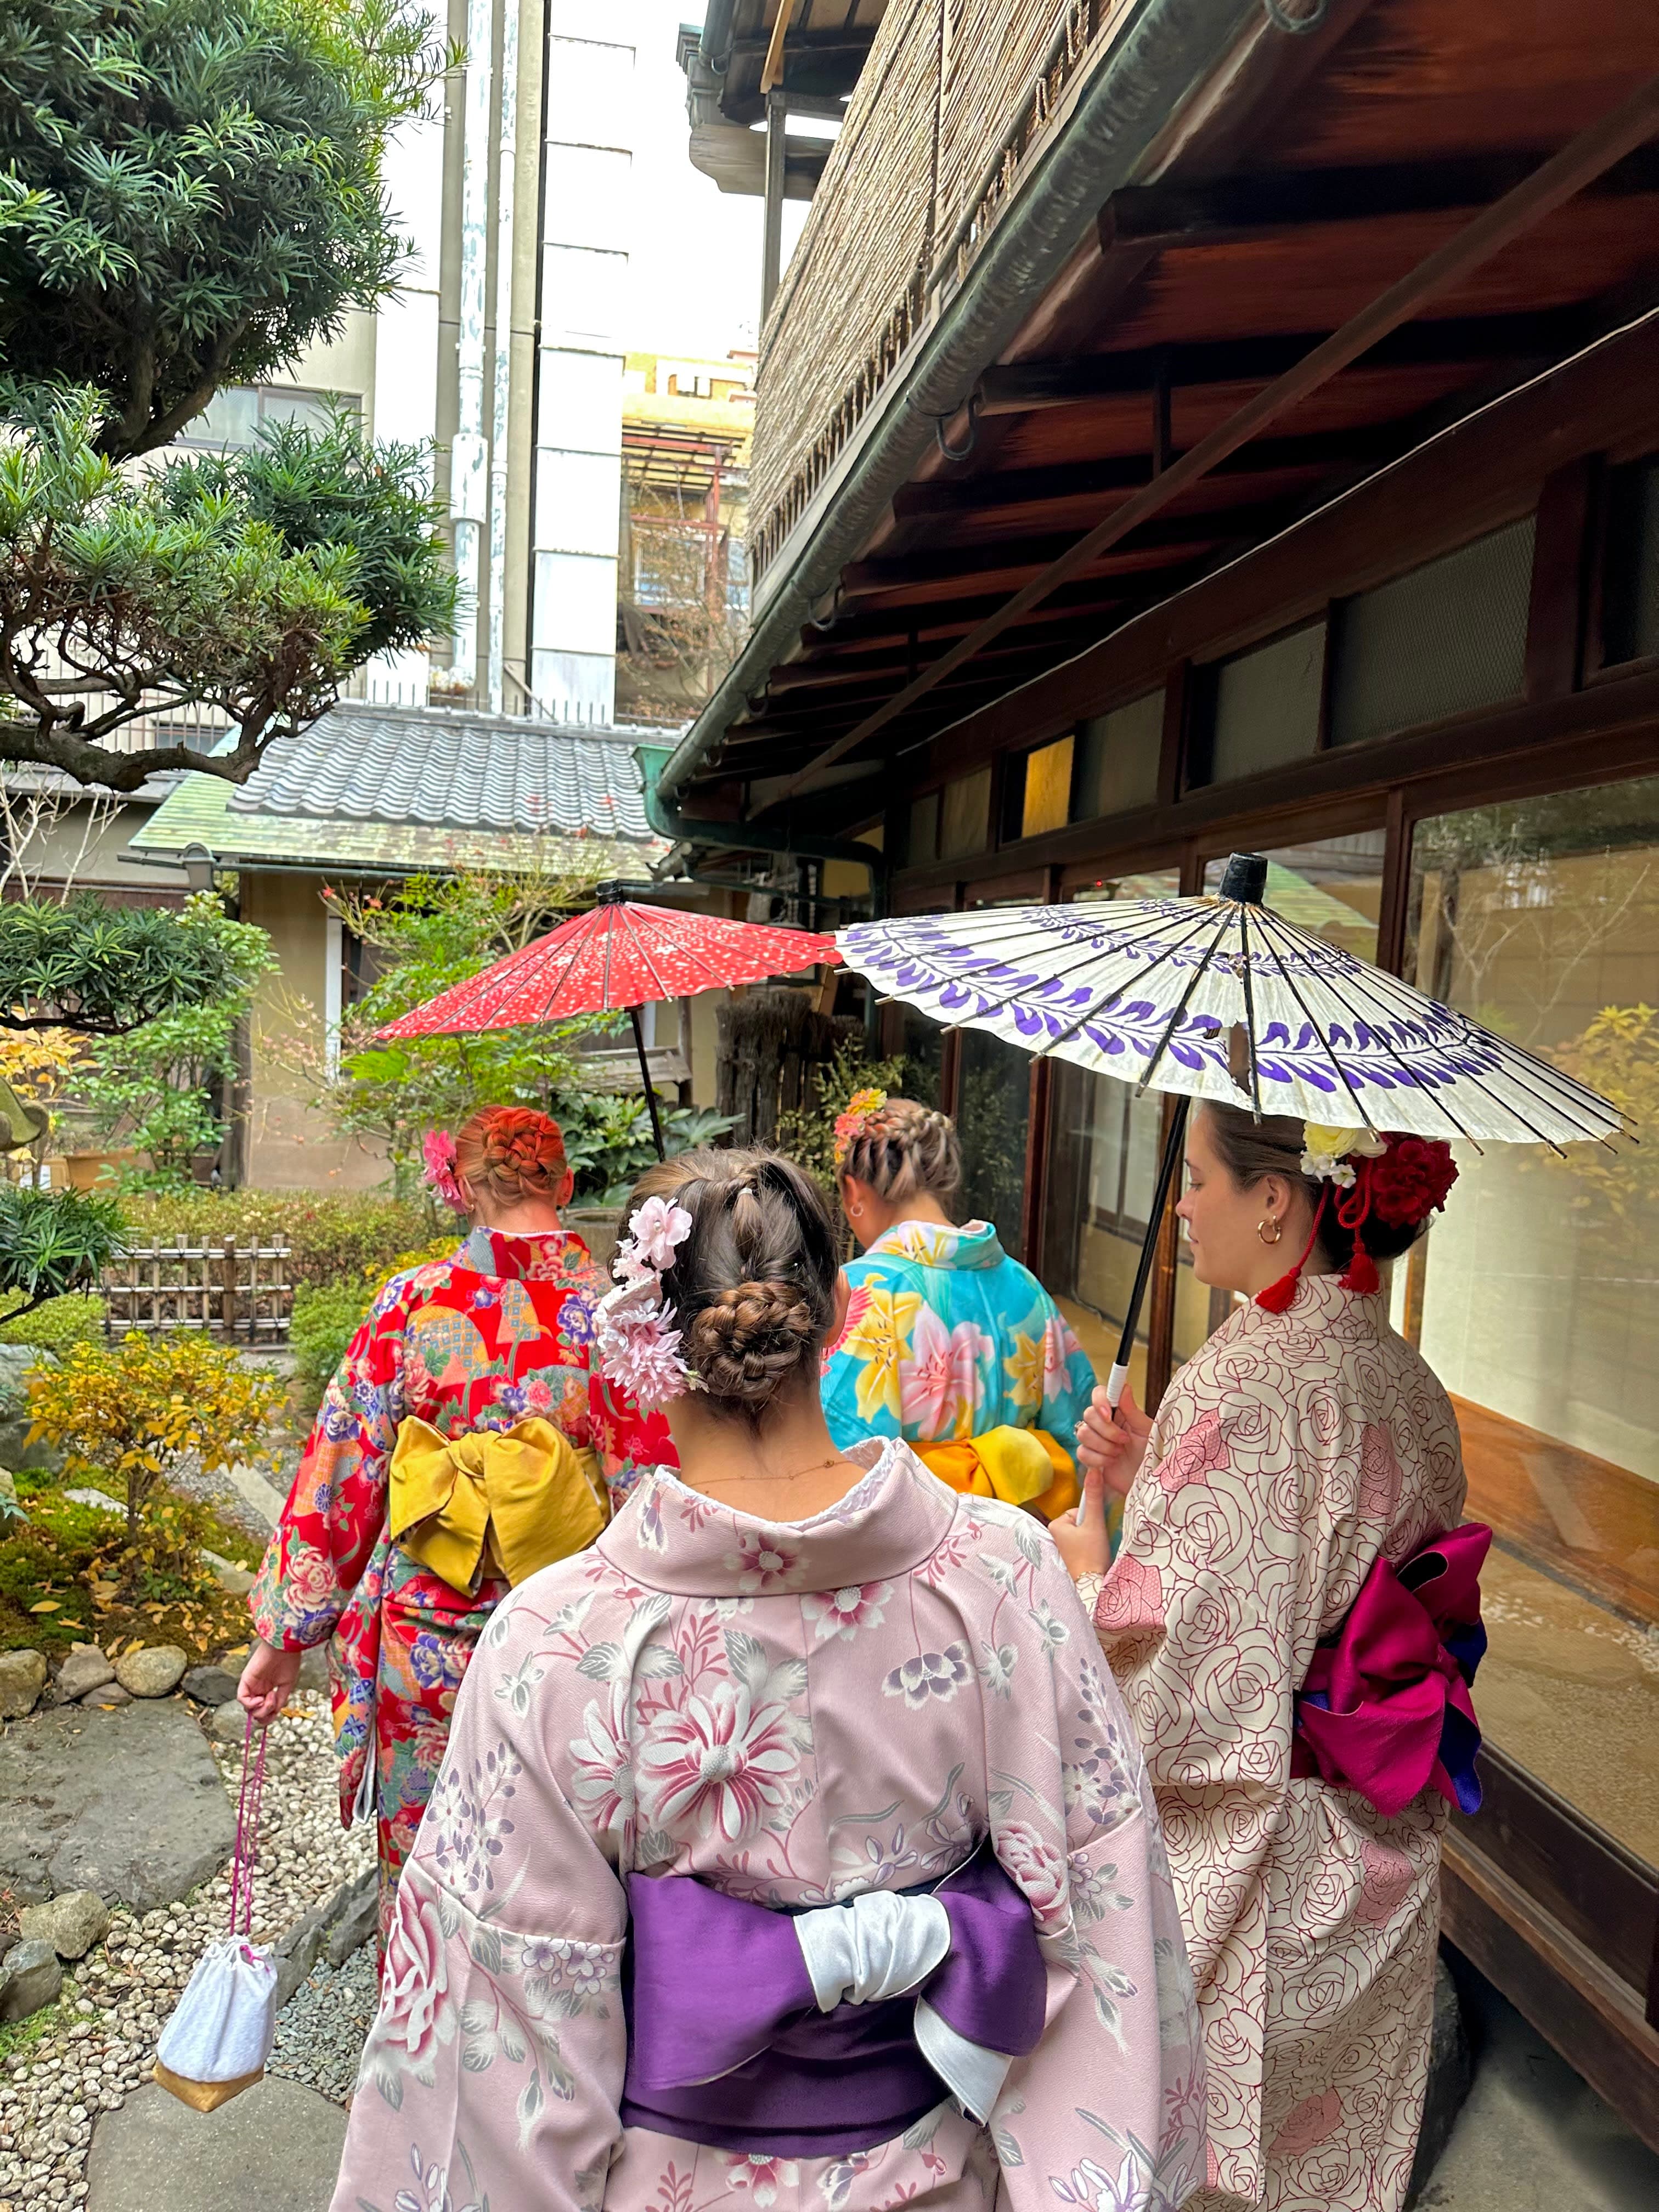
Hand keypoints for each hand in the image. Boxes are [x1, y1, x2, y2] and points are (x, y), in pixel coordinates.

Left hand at [238, 1638, 302, 1726]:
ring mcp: (251, 1685)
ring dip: (260, 1710)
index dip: (267, 1717)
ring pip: (247, 1708)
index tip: (275, 1712)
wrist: (286, 1647)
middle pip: (254, 1712)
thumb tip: (274, 1713)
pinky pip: (242, 1698)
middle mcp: (257, 1689)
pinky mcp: (245, 1680)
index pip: (262, 1711)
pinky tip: (260, 1700)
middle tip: (274, 1704)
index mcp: (267, 1690)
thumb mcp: (287, 1685)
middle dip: (264, 1715)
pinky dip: (250, 1704)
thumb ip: (280, 1700)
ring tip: (270, 1697)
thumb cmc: (289, 1661)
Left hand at [1051, 1462, 1111, 1581]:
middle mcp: (1054, 1534)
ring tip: (1094, 1551)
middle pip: (1081, 1520)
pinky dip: (1090, 1546)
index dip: (1091, 1518)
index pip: (1079, 1509)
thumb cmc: (1091, 1554)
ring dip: (1092, 1537)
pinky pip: (1082, 1542)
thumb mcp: (1094, 1523)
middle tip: (1095, 1542)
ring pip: (1083, 1531)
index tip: (1094, 1532)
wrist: (1092, 1586)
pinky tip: (1092, 1556)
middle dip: (1091, 1528)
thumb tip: (1094, 1469)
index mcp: (1055, 1524)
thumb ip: (1094, 1497)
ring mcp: (1061, 1546)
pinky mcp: (1069, 1555)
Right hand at [1076, 1380, 1150, 1498]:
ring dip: (1103, 1446)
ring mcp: (1095, 1439)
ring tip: (1119, 1453)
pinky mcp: (1089, 1456)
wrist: (1147, 1479)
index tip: (1108, 1414)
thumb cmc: (1151, 1453)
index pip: (1099, 1394)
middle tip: (1124, 1440)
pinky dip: (1098, 1459)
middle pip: (1088, 1414)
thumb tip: (1124, 1387)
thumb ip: (1132, 1410)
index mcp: (1118, 1411)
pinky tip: (1111, 1462)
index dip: (1099, 1401)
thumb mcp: (1145, 1431)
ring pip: (1083, 1433)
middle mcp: (1104, 1422)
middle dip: (1107, 1431)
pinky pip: (1082, 1452)